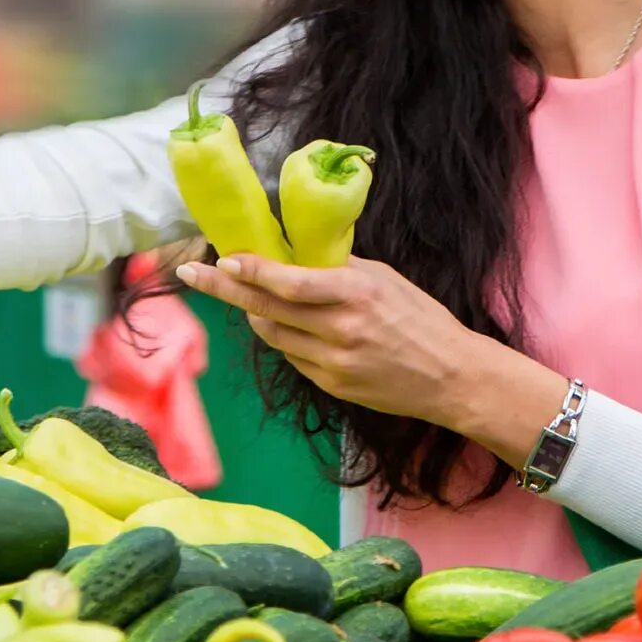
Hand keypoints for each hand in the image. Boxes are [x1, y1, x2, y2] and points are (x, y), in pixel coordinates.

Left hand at [176, 253, 519, 434]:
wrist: (450, 377)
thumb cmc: (419, 318)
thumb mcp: (383, 279)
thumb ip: (337, 269)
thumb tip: (294, 255)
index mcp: (356, 294)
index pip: (291, 283)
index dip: (252, 272)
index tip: (224, 259)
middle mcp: (341, 330)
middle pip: (267, 309)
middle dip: (224, 290)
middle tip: (191, 275)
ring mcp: (334, 363)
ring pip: (273, 335)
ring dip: (256, 314)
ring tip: (249, 297)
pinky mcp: (332, 386)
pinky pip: (292, 357)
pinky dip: (285, 339)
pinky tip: (295, 329)